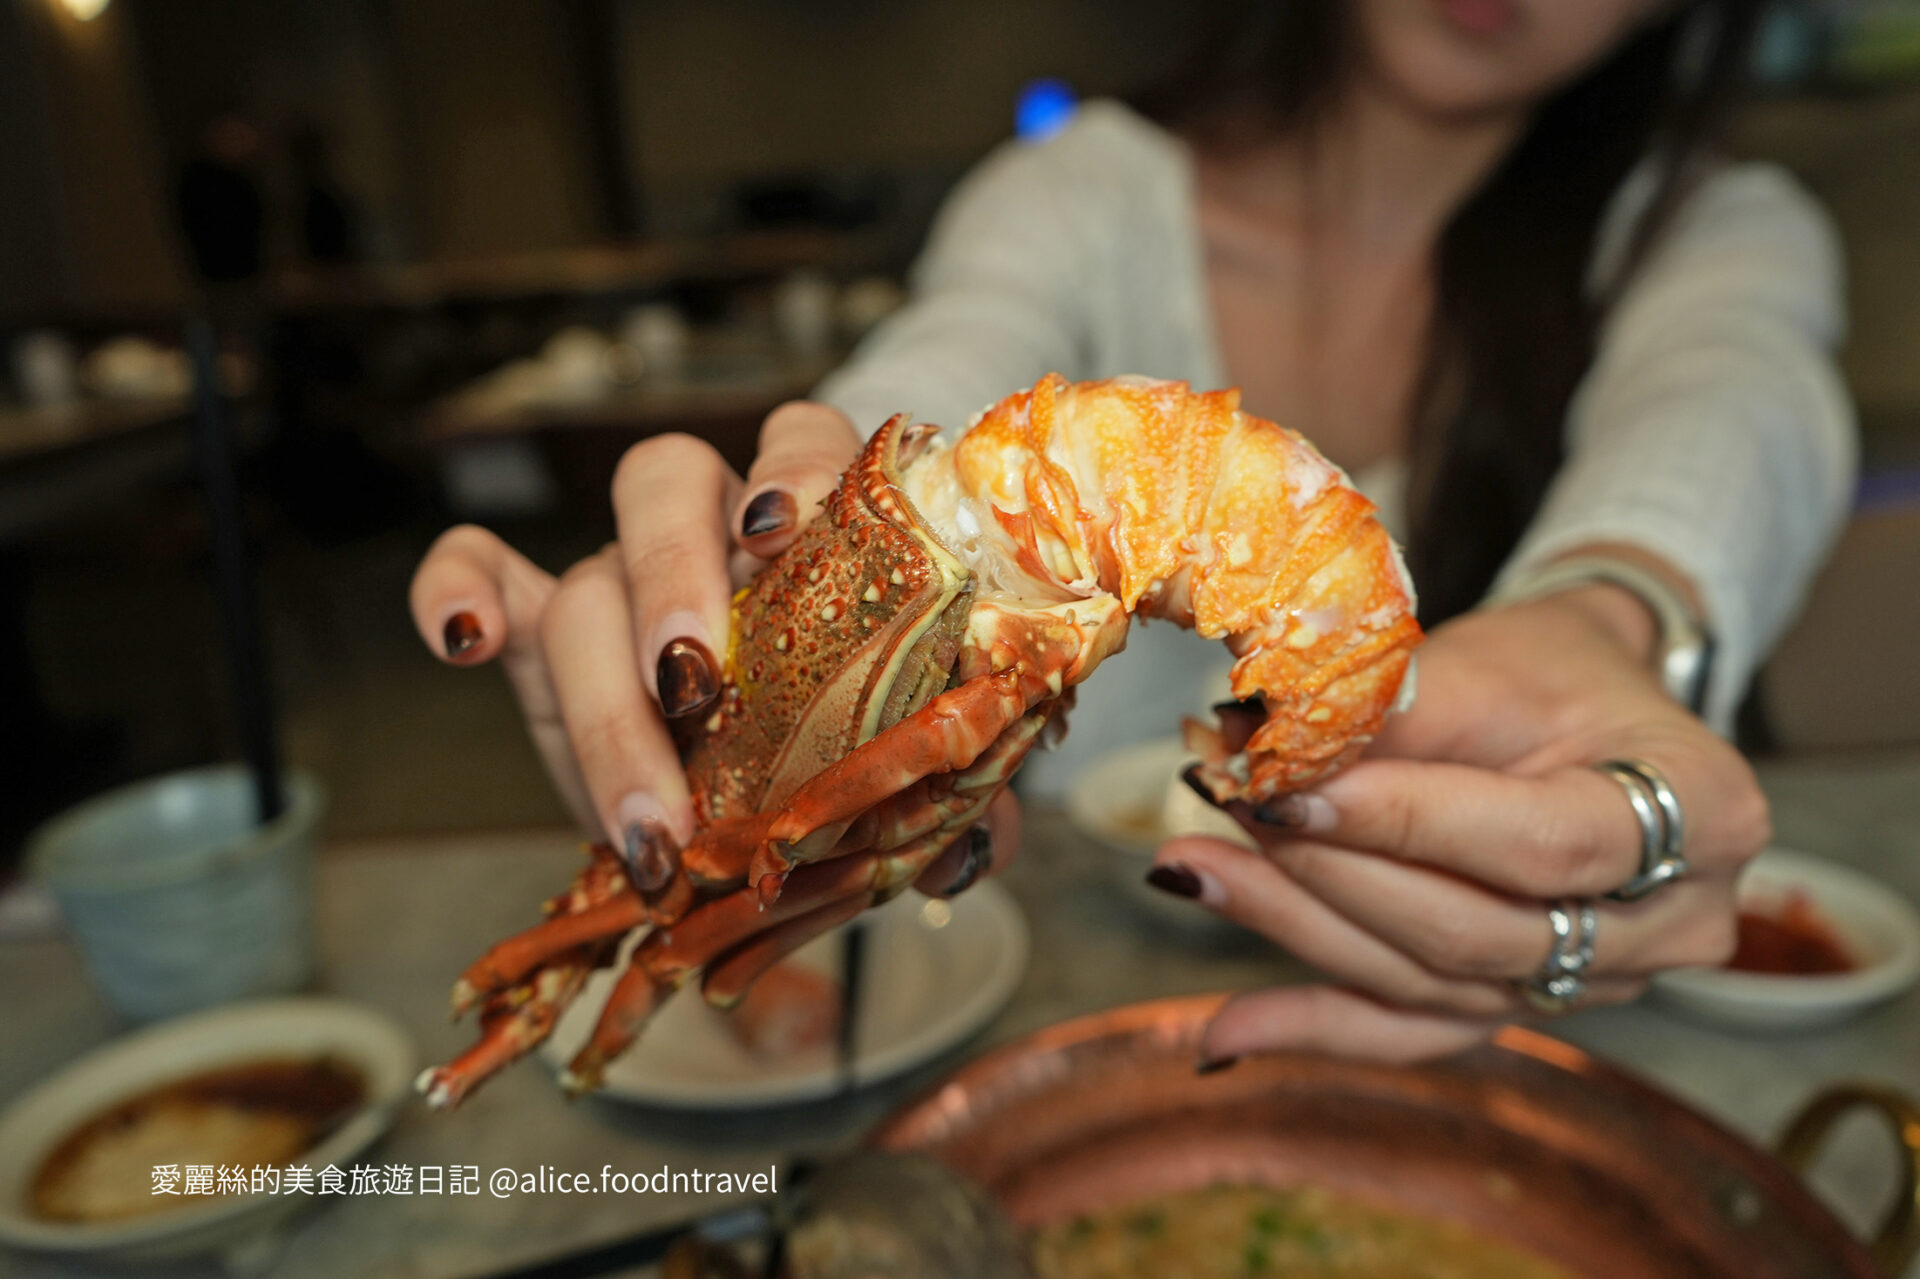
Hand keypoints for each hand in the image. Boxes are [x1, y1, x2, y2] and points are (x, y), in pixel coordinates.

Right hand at [409, 402, 1015, 894]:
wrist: (776, 771)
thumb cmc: (857, 734)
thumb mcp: (914, 758)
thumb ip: (957, 787)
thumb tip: (966, 849)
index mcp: (815, 522)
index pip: (802, 442)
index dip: (795, 473)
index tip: (785, 532)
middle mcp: (710, 525)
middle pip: (667, 486)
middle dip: (674, 578)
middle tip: (696, 692)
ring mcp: (619, 571)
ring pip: (583, 580)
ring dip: (605, 698)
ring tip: (650, 820)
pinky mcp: (540, 628)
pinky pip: (478, 569)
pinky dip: (452, 588)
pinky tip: (459, 640)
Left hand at [1151, 586, 1769, 1064]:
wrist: (1584, 709)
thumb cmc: (1546, 674)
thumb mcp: (1485, 664)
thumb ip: (1384, 717)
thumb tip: (1252, 745)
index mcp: (1705, 812)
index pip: (1544, 843)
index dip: (1411, 825)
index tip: (1291, 791)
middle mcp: (1675, 922)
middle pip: (1482, 930)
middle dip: (1337, 875)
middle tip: (1226, 810)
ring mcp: (1602, 983)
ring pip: (1433, 984)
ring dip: (1299, 930)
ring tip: (1196, 869)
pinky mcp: (1522, 1008)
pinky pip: (1413, 1033)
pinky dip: (1314, 1027)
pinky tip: (1222, 1029)